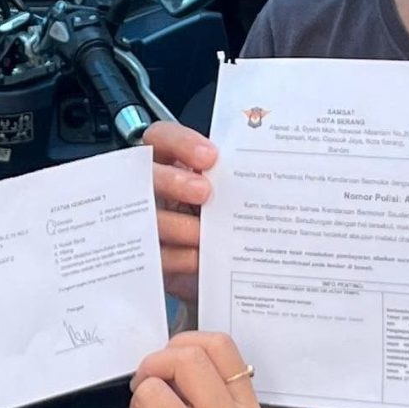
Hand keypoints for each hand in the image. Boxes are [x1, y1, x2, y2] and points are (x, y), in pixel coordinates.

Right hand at [146, 121, 216, 304]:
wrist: (225, 269)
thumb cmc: (227, 219)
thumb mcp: (229, 193)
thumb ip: (232, 178)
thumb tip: (260, 170)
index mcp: (172, 163)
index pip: (162, 138)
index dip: (181, 143)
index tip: (210, 156)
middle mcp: (155, 190)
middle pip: (148, 174)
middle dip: (174, 181)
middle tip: (204, 192)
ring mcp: (148, 224)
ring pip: (148, 218)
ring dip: (175, 225)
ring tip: (203, 234)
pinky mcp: (152, 259)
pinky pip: (155, 256)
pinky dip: (177, 257)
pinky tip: (199, 258)